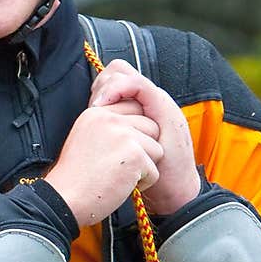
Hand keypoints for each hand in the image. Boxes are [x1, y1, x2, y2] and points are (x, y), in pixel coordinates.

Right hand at [43, 103, 164, 228]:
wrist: (65, 198)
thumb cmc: (75, 177)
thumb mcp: (85, 137)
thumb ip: (107, 126)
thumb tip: (135, 124)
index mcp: (96, 112)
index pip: (134, 107)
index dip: (136, 131)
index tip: (125, 149)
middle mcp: (110, 119)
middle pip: (151, 127)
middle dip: (144, 149)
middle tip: (122, 165)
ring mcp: (123, 135)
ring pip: (156, 149)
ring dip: (144, 167)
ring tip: (120, 175)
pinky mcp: (135, 155)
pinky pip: (154, 171)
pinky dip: (143, 184)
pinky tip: (121, 186)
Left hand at [87, 59, 201, 215]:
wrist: (173, 193)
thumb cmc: (145, 174)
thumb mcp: (121, 151)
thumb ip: (111, 134)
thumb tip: (87, 126)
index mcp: (139, 108)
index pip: (114, 78)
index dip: (99, 86)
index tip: (91, 105)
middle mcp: (149, 99)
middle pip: (118, 69)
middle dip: (101, 82)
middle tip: (95, 105)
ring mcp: (157, 101)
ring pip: (124, 72)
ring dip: (106, 85)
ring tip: (98, 106)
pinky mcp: (162, 107)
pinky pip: (136, 84)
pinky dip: (117, 89)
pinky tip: (105, 105)